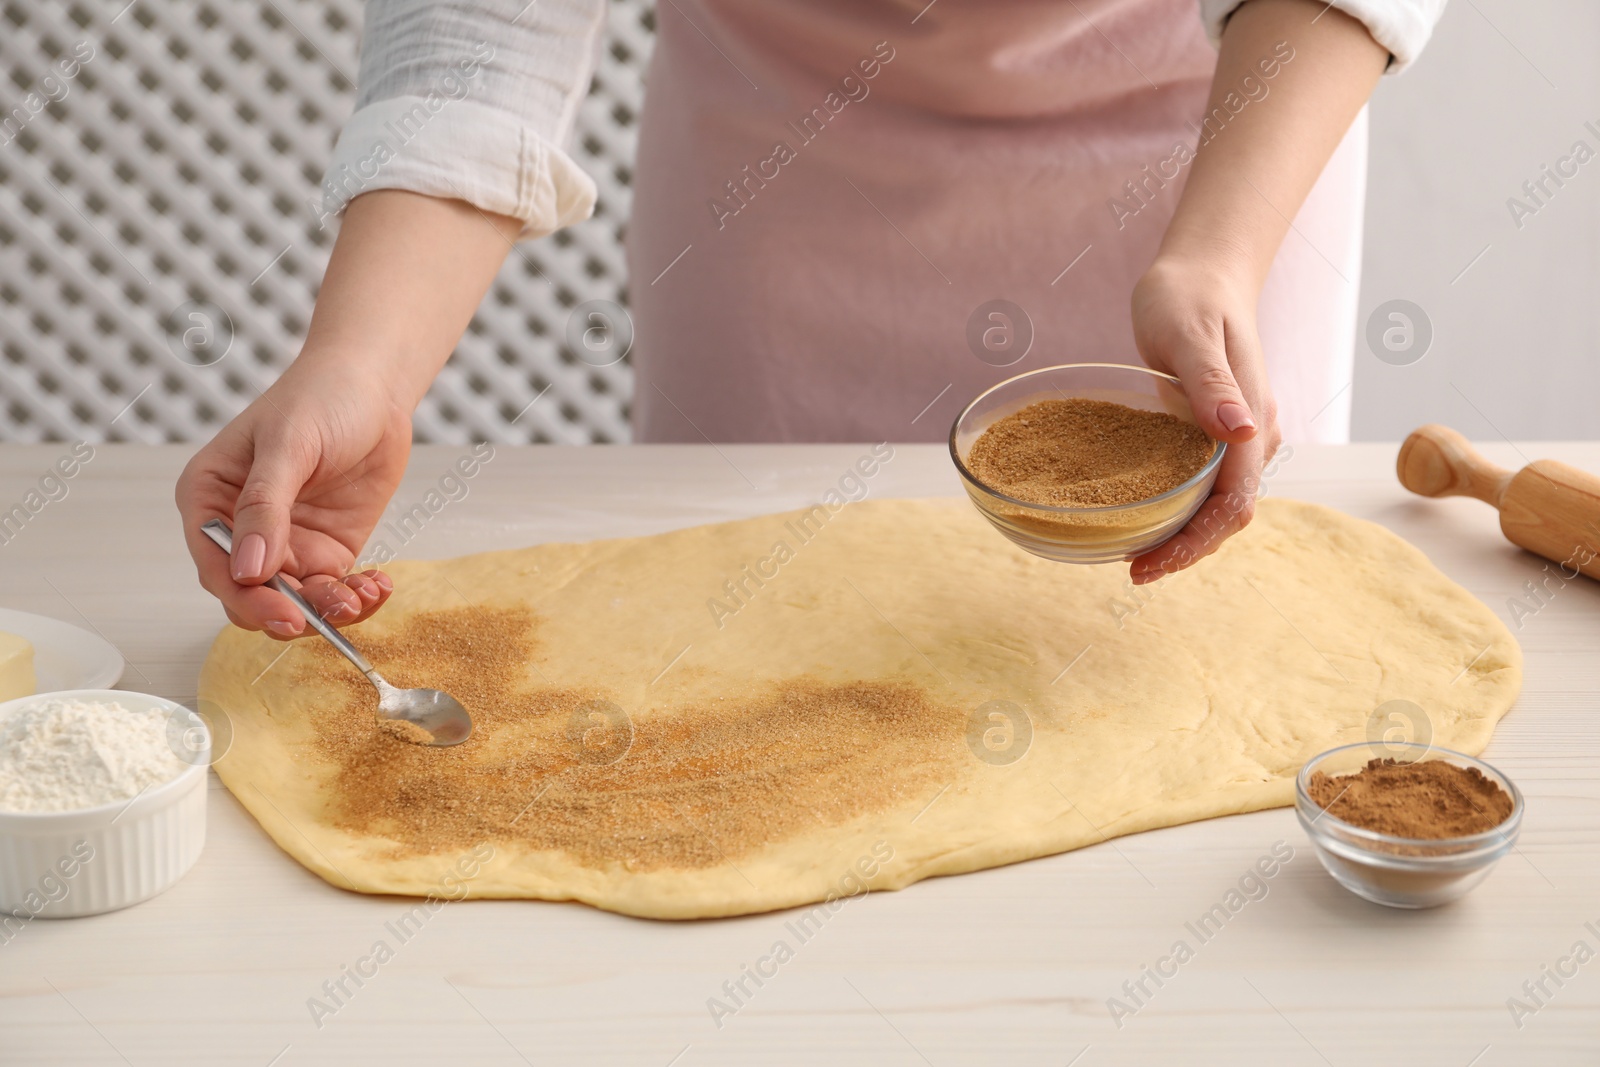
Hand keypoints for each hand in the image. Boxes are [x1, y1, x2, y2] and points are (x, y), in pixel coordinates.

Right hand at [176, 361, 407, 636]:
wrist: (374, 387)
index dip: (245, 596)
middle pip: (251, 594)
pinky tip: (377, 586)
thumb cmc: (320, 397)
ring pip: (295, 601)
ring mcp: (286, 543)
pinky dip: (355, 598)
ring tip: (364, 595)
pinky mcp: (327, 550)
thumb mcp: (289, 444)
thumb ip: (265, 505)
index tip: (283, 613)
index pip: (215, 565)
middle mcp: (241, 529)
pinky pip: (333, 590)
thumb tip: (248, 568)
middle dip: (287, 612)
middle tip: (327, 616)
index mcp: (209, 498)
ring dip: (328, 609)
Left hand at [1127, 255, 1281, 583]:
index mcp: (1250, 423)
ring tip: (1133, 555)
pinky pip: (1200, 485)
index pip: (1233, 505)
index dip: (1194, 543)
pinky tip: (1139, 518)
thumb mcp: (1189, 335)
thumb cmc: (1189, 295)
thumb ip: (1211, 384)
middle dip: (1185, 550)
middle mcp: (1249, 438)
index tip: (1150, 564)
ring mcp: (1234, 437)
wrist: (1202, 271)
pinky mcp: (1212, 432)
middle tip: (1133, 571)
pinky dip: (1175, 510)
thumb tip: (1239, 434)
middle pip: (1226, 517)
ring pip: (1215, 505)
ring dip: (1181, 536)